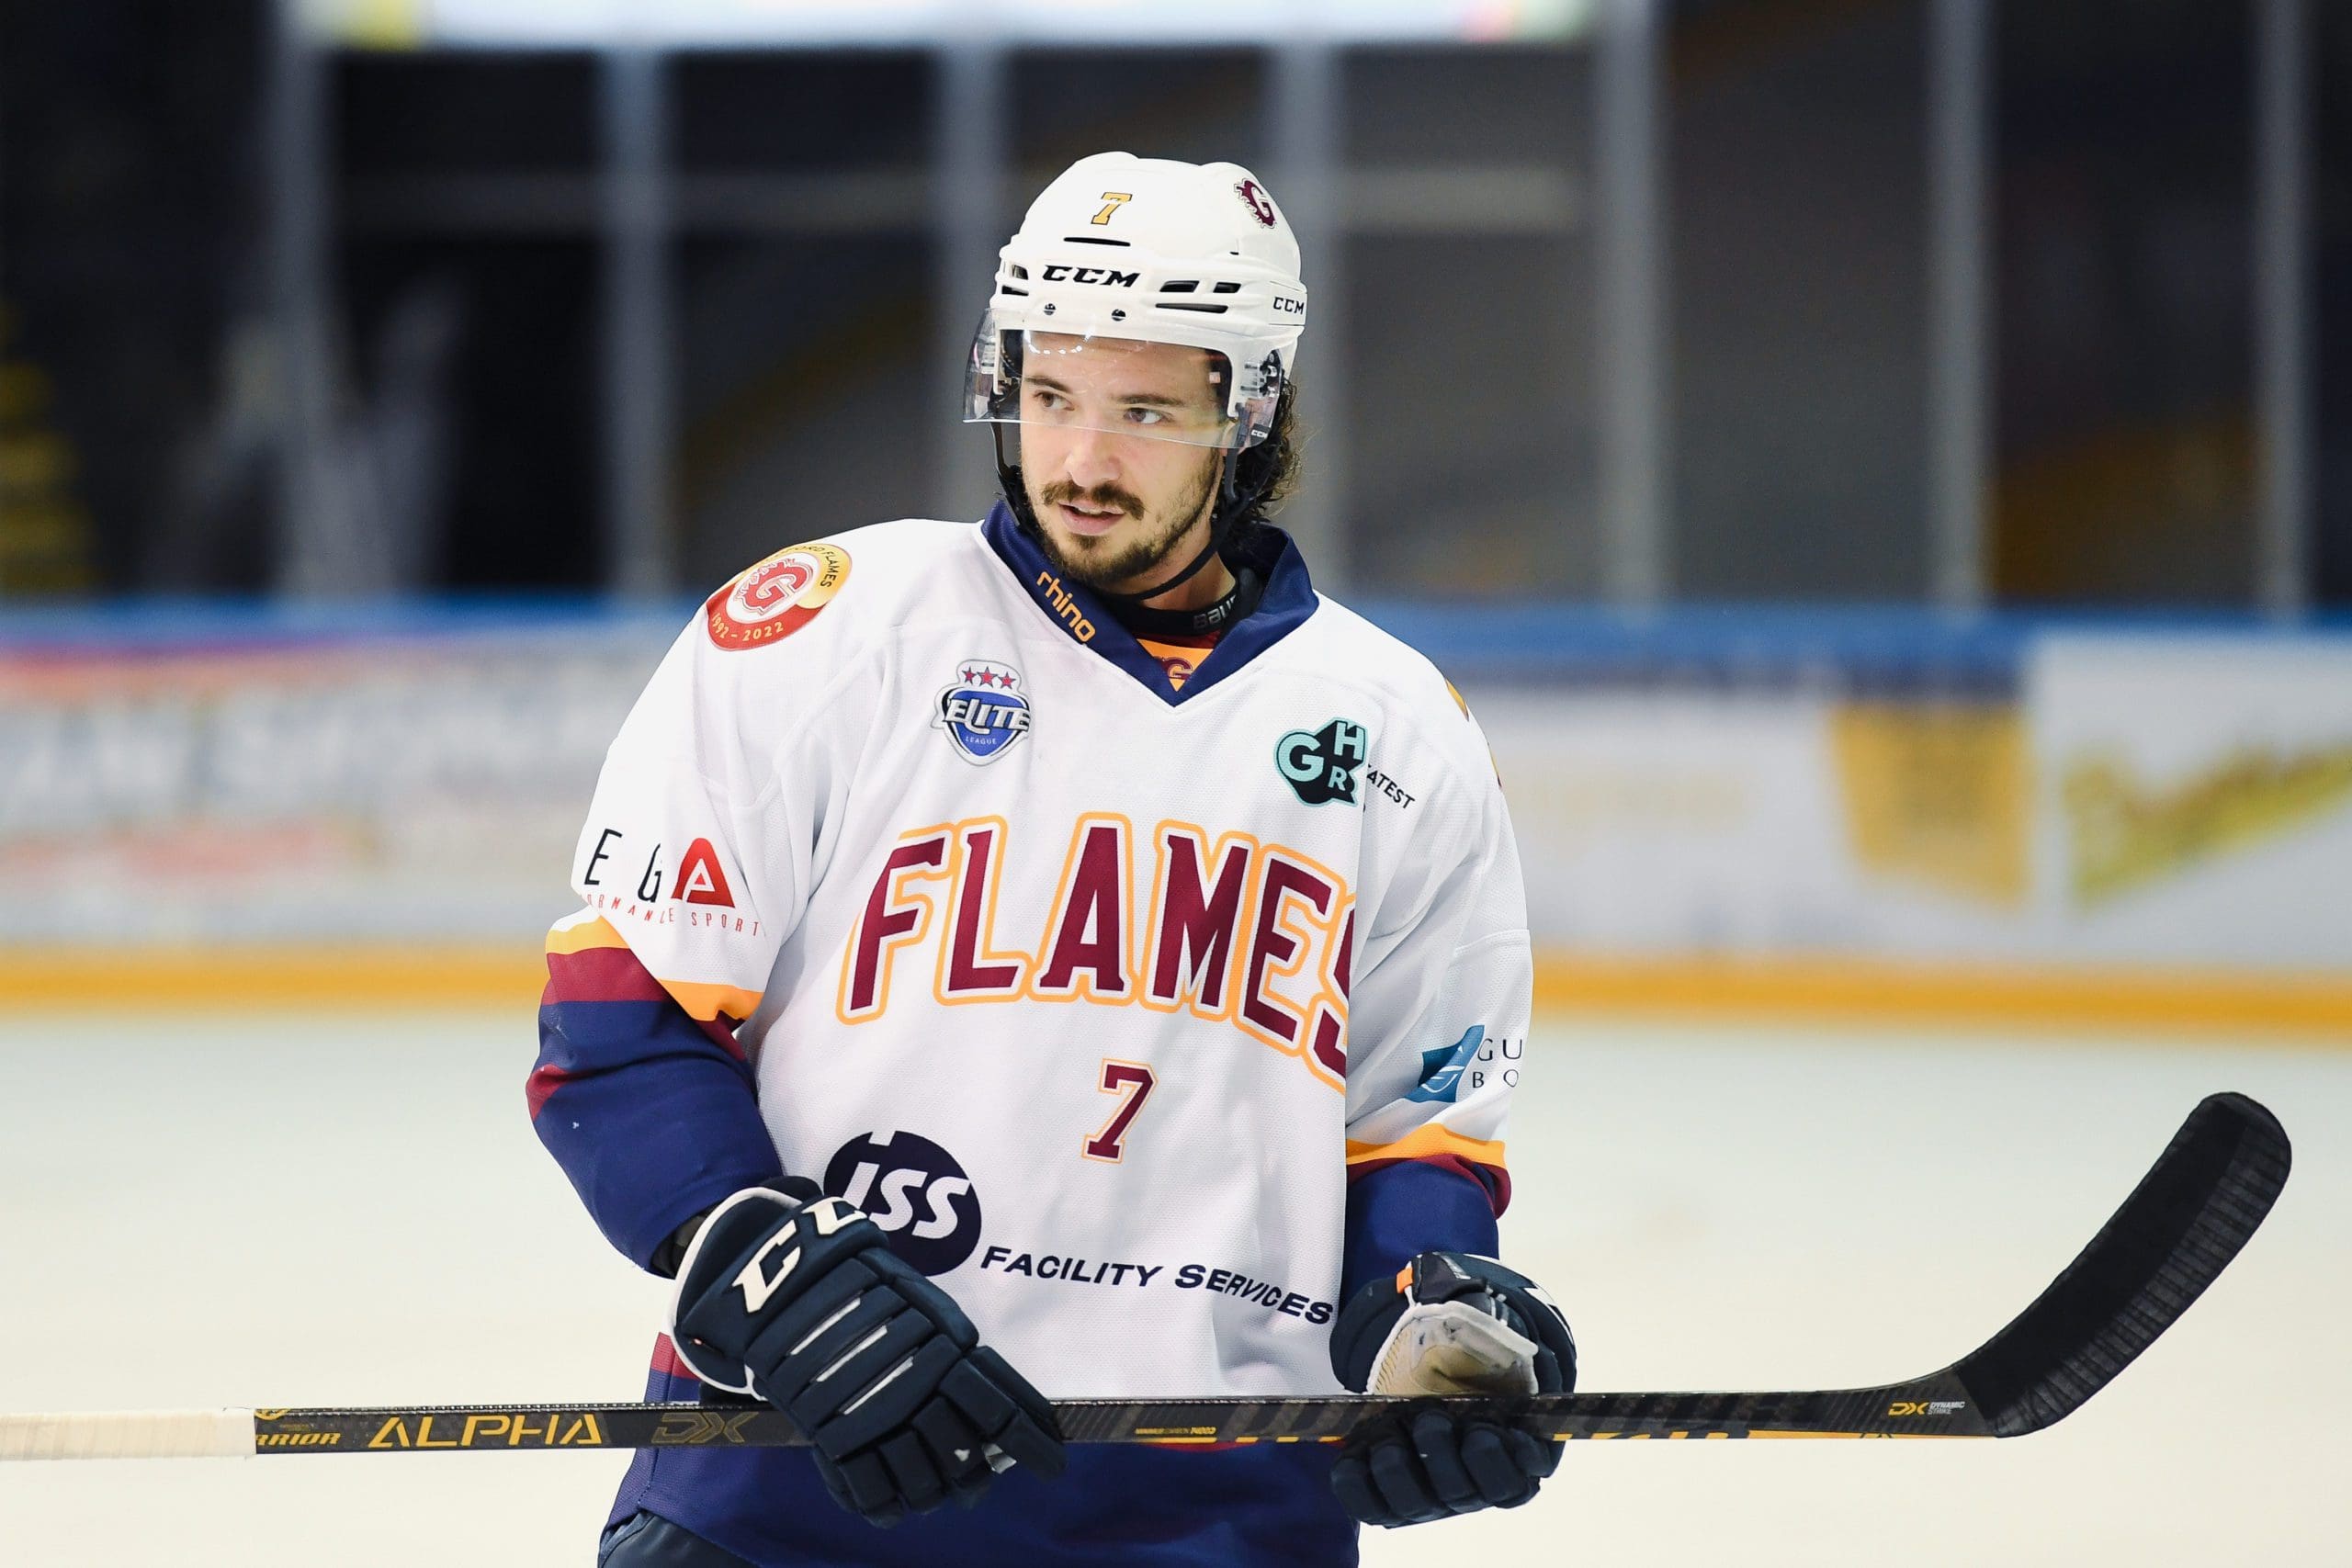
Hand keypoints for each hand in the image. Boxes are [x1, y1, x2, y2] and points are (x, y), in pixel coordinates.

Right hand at [667, 1182, 1064, 1526]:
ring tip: (935, 1489)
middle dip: (978, 1478)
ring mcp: (874, 1419)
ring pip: (923, 1486)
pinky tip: (893, 1503)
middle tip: (979, 1481)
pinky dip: (886, 1506)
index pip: (1004, 1409)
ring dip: (935, 1493)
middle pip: (965, 1459)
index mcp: (946, 1351)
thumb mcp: (925, 1305)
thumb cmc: (863, 1283)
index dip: (1033, 1443)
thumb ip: (959, 1353)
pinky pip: (871, 1495)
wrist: (789, 1283)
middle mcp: (916, 1391)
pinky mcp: (834, 1439)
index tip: (1054, 1465)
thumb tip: (1000, 1401)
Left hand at [1326, 1251, 1575, 1527]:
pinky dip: (1359, 1487)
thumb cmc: (1470, 1356)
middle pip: (1466, 1493)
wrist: (1435, 1373)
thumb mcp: (1485, 1335)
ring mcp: (1435, 1496)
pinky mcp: (1392, 1497)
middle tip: (1428, 1418)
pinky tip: (1350, 1459)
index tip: (1483, 1429)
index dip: (1501, 1461)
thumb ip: (1481, 1320)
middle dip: (1444, 1456)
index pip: (1518, 1478)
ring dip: (1402, 1473)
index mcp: (1514, 1454)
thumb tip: (1450, 1286)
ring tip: (1391, 1439)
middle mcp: (1475, 1485)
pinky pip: (1375, 1508)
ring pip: (1420, 1505)